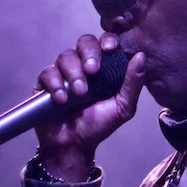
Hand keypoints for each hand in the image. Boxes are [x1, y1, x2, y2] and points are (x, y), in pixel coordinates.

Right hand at [34, 32, 146, 181]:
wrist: (74, 145)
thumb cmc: (99, 125)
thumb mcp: (123, 107)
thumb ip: (133, 83)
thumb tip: (141, 56)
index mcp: (104, 67)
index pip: (105, 42)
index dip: (107, 40)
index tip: (109, 48)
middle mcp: (83, 64)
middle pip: (84, 42)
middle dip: (89, 53)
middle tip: (93, 70)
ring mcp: (63, 72)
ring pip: (66, 56)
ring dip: (74, 73)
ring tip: (79, 93)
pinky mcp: (46, 82)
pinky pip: (48, 72)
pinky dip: (56, 84)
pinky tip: (62, 100)